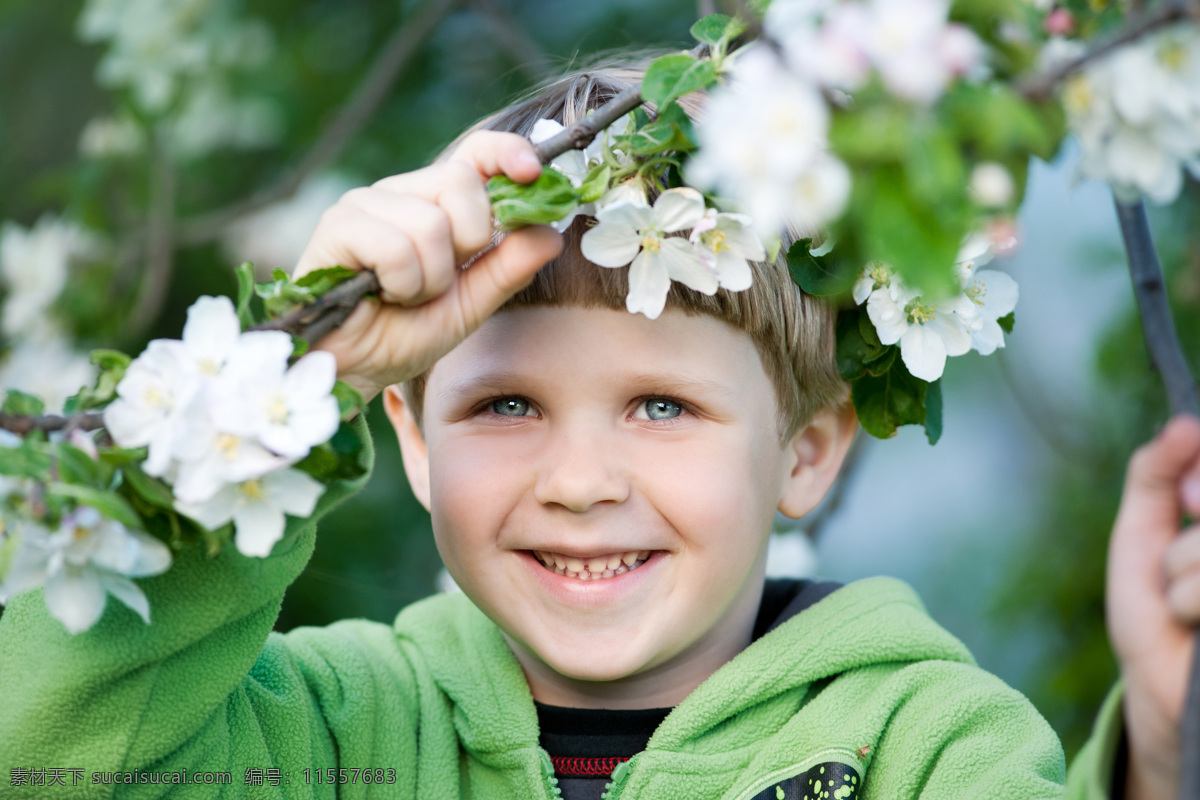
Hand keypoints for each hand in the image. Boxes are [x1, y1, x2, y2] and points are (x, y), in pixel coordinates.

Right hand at [293, 131, 563, 399]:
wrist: (355, 368)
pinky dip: (402, 284)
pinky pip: (395, 247)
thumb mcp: (473, 303)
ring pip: (430, 222)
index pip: (476, 153)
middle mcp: (401, 192)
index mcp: (436, 202)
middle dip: (467, 243)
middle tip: (441, 280)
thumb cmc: (405, 332)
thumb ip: (511, 267)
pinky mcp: (338, 226)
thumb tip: (553, 233)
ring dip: (430, 278)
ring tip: (406, 295)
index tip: (532, 173)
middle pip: (460, 183)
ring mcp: (365, 204)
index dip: (507, 152)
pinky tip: (381, 294)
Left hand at [1107, 414, 1199, 798]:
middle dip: (1187, 540)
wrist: (1159, 696)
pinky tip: (1193, 629)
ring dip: (1184, 577)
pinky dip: (1190, 601)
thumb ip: (1156, 475)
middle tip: (1174, 573)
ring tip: (1185, 611)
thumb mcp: (1142, 535)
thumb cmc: (1155, 615)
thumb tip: (1184, 423)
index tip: (1187, 497)